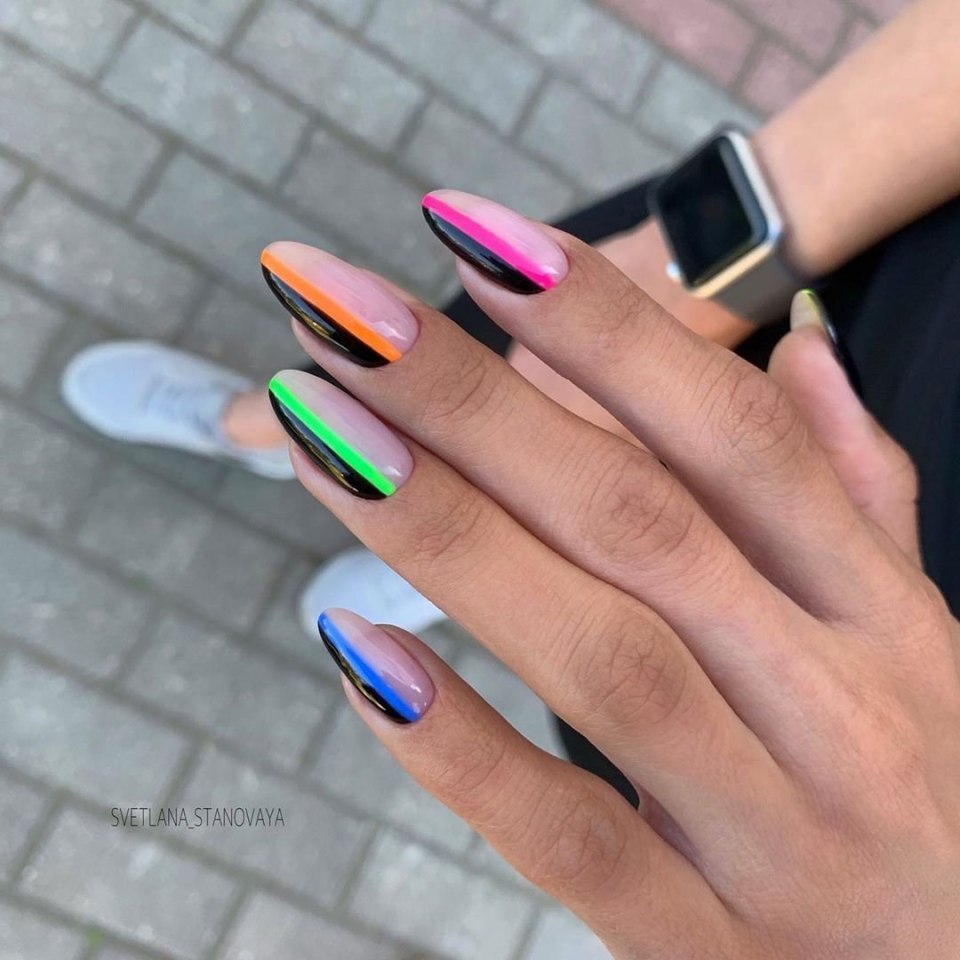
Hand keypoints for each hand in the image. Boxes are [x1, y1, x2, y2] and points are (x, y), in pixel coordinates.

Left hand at [262, 192, 959, 957]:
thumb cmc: (924, 793)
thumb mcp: (922, 644)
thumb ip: (858, 500)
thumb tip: (808, 356)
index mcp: (881, 619)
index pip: (736, 439)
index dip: (609, 328)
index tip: (479, 236)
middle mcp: (833, 708)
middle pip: (640, 521)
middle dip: (478, 404)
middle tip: (341, 312)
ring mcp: (770, 835)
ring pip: (599, 658)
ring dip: (445, 533)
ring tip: (317, 433)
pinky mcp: (702, 946)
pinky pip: (572, 842)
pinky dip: (464, 747)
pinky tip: (360, 652)